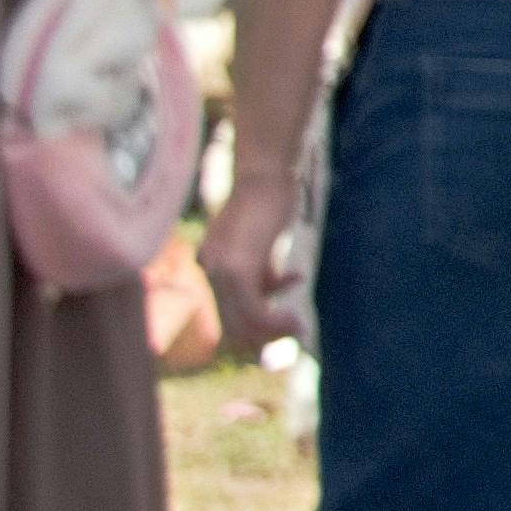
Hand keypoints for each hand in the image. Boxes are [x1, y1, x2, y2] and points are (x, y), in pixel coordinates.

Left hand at [199, 163, 299, 356]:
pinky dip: (275, 322)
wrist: (265, 174)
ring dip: (273, 332)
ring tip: (300, 328)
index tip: (288, 324)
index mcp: (213, 263)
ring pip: (242, 323)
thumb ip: (265, 264)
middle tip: (297, 332)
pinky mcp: (237, 270)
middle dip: (266, 336)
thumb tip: (289, 282)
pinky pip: (253, 311)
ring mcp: (220, 271)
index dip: (258, 327)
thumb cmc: (270, 198)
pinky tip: (298, 319)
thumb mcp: (265, 237)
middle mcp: (209, 270)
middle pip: (232, 325)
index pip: (229, 311)